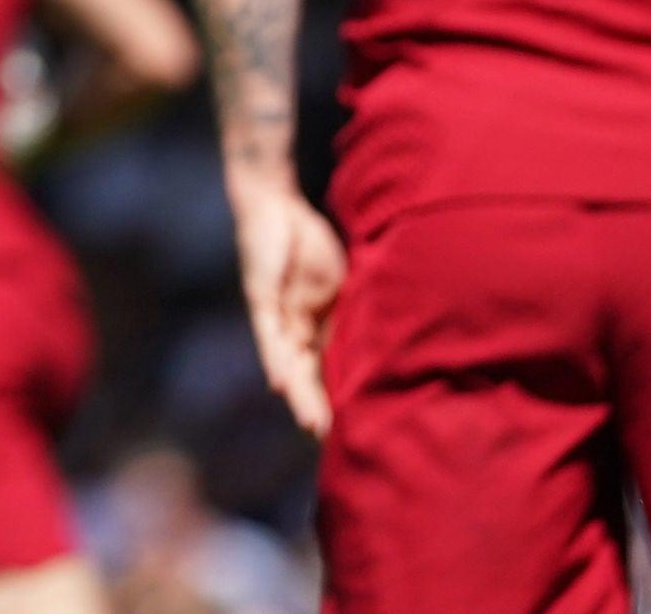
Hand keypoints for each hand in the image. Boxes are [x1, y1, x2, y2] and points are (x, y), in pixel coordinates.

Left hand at [227, 173, 346, 436]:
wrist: (275, 207)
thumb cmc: (310, 245)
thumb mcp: (344, 284)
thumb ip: (358, 312)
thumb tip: (390, 342)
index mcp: (319, 327)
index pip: (331, 370)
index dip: (341, 398)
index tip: (356, 431)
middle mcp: (297, 329)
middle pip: (309, 375)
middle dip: (319, 408)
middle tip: (332, 443)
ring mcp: (279, 316)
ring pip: (290, 364)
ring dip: (299, 395)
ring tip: (310, 426)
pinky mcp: (261, 300)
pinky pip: (269, 336)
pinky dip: (275, 360)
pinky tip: (279, 385)